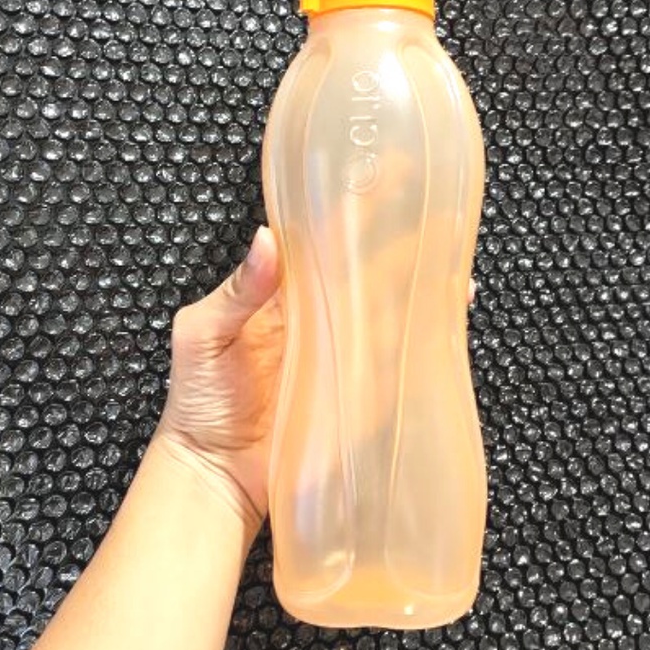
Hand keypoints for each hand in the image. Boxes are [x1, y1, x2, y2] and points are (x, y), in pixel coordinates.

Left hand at [155, 226, 477, 529]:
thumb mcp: (202, 336)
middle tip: (434, 207)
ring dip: (423, 283)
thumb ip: (236, 292)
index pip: (325, 241)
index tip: (381, 174)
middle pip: (369, 269)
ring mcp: (345, 356)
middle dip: (403, 236)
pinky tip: (446, 317)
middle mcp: (320, 319)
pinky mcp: (362, 395)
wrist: (214, 475)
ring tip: (451, 257)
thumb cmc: (198, 403)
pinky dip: (426, 340)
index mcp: (284, 295)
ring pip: (392, 310)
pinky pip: (400, 362)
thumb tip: (266, 240)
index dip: (354, 208)